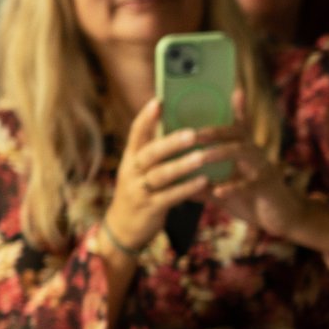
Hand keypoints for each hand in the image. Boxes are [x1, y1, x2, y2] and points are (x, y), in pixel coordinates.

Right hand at [102, 97, 237, 253]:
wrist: (124, 228)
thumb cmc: (140, 192)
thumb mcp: (140, 169)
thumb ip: (153, 151)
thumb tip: (174, 125)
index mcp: (131, 157)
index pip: (136, 133)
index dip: (146, 117)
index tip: (159, 100)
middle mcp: (132, 171)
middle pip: (150, 153)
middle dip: (170, 142)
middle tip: (192, 133)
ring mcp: (139, 190)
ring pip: (160, 175)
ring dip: (182, 165)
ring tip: (201, 156)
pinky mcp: (150, 208)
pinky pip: (170, 196)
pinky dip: (187, 189)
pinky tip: (204, 181)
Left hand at [201, 87, 314, 239]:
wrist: (282, 219)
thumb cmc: (252, 201)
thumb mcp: (224, 191)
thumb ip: (203, 185)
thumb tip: (177, 184)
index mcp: (243, 149)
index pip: (234, 125)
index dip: (233, 107)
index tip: (226, 90)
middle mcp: (254, 153)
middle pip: (235, 133)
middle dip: (212, 131)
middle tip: (190, 133)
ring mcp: (263, 168)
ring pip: (241, 152)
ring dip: (220, 152)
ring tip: (201, 156)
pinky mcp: (268, 187)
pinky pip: (250, 184)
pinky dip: (234, 186)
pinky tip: (219, 190)